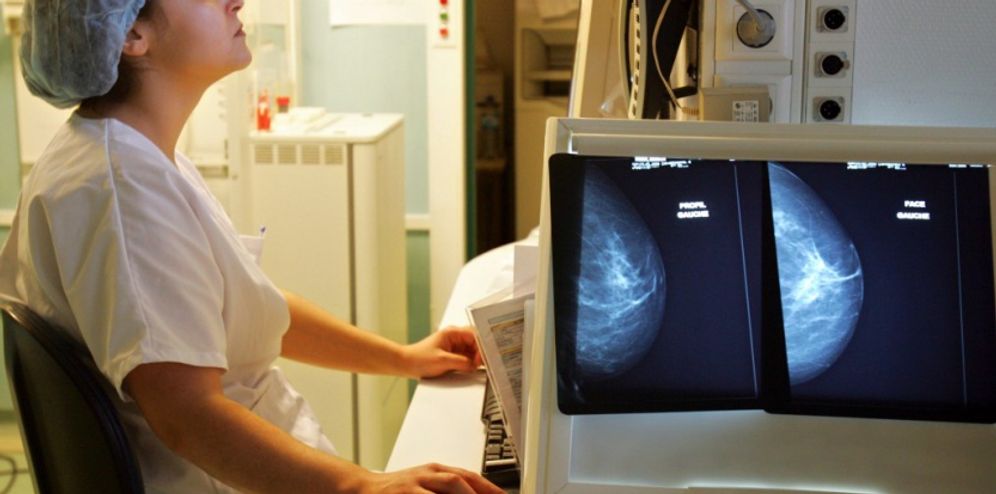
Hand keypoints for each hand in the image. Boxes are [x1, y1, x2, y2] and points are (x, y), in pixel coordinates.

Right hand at [359, 463, 504, 493]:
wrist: (363, 488)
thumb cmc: (401, 490)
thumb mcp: (427, 482)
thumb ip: (452, 488)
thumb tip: (481, 493)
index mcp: (436, 470)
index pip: (468, 477)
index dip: (489, 488)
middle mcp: (425, 476)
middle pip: (456, 482)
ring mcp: (411, 488)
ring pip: (439, 492)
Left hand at [401, 327, 483, 378]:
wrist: (406, 364)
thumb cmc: (419, 358)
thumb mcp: (442, 361)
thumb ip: (462, 362)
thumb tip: (475, 365)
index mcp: (452, 332)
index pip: (474, 335)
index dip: (480, 347)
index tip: (481, 358)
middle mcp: (454, 337)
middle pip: (475, 342)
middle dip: (480, 353)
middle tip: (482, 364)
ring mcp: (454, 346)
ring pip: (472, 350)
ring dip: (476, 359)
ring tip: (477, 368)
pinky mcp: (452, 355)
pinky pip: (466, 357)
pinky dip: (470, 363)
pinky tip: (472, 369)